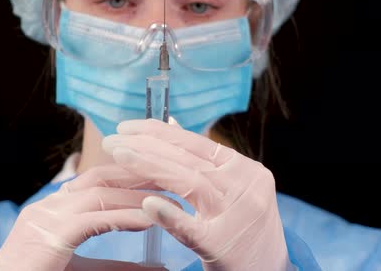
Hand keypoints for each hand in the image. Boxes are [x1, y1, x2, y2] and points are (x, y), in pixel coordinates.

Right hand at [0, 164, 169, 270]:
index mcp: (55, 208)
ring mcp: (45, 217)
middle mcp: (49, 205)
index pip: (98, 179)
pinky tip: (150, 219)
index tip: (163, 177)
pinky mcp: (47, 236)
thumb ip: (118, 266)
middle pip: (101, 177)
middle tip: (173, 175)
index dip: (132, 175)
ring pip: (99, 194)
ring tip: (170, 195)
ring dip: (137, 194)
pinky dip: (124, 217)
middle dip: (138, 174)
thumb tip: (159, 266)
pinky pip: (93, 220)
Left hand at [103, 119, 292, 270]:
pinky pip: (193, 228)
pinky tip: (147, 204)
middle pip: (188, 160)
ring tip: (120, 156)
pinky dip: (170, 215)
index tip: (127, 126)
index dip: (158, 132)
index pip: (195, 143)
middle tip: (111, 142)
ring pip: (190, 183)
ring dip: (150, 167)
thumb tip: (169, 123)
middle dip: (146, 147)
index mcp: (243, 169)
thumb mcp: (229, 186)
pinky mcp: (223, 244)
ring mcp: (236, 215)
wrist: (269, 270)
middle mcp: (245, 186)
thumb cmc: (240, 225)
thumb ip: (202, 158)